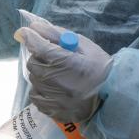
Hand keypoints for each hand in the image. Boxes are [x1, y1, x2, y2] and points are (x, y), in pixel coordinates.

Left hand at [16, 9, 112, 123]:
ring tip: (56, 73)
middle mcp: (60, 84)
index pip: (40, 48)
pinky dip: (40, 89)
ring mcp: (55, 100)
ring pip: (33, 79)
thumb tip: (34, 26)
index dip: (30, 37)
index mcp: (69, 64)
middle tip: (51, 56)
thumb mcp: (83, 45)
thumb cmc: (99, 67)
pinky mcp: (53, 111)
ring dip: (40, 72)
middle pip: (33, 63)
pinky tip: (53, 87)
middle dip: (39, 56)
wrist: (112, 97)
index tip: (26, 32)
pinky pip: (35, 96)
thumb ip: (57, 34)